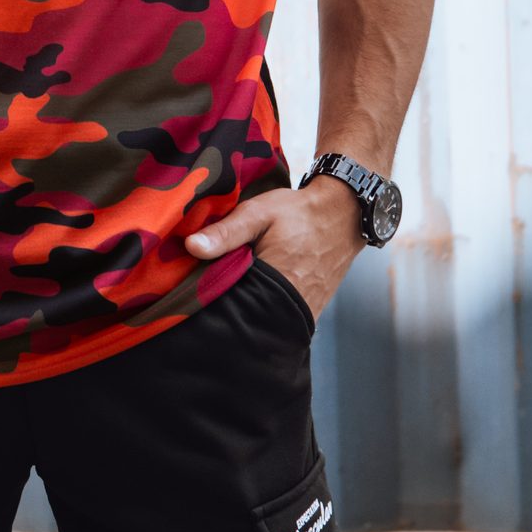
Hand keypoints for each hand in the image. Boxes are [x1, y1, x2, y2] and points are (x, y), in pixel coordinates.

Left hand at [183, 179, 365, 323]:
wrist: (343, 215)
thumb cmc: (299, 213)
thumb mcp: (259, 213)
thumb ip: (226, 231)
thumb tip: (191, 247)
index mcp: (274, 283)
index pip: (230, 304)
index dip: (209, 297)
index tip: (188, 289)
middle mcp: (289, 306)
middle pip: (245, 316)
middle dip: (225, 306)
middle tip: (203, 289)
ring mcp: (302, 313)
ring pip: (262, 319)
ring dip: (244, 307)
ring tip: (226, 290)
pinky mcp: (309, 312)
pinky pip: (278, 317)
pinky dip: (262, 307)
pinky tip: (250, 291)